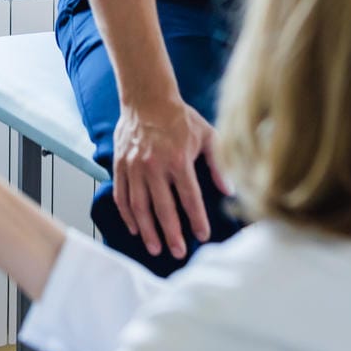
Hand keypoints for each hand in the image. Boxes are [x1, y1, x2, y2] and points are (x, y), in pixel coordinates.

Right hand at [111, 97, 230, 260]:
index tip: (202, 236)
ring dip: (147, 230)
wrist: (147, 98)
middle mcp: (154, 166)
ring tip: (155, 248)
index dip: (196, 219)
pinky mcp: (120, 165)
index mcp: (178, 160)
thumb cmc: (179, 117)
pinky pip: (122, 195)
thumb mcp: (207, 135)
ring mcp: (134, 167)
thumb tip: (229, 190)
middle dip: (171, 234)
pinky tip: (135, 228)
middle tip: (178, 252)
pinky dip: (127, 214)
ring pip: (139, 206)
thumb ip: (218, 163)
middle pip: (163, 208)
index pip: (189, 198)